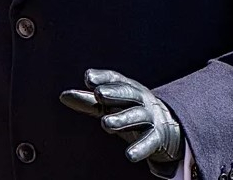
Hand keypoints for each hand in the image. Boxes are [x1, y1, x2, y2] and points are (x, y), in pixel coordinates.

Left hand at [60, 69, 183, 178]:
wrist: (169, 127)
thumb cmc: (129, 111)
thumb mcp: (110, 106)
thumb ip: (87, 101)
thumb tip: (62, 96)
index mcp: (128, 88)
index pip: (115, 79)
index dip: (102, 77)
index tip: (87, 77)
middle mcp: (140, 99)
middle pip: (128, 93)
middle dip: (114, 93)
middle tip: (99, 94)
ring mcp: (151, 117)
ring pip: (137, 116)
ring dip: (122, 119)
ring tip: (105, 123)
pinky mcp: (158, 136)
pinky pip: (149, 142)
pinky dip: (140, 148)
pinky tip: (129, 155)